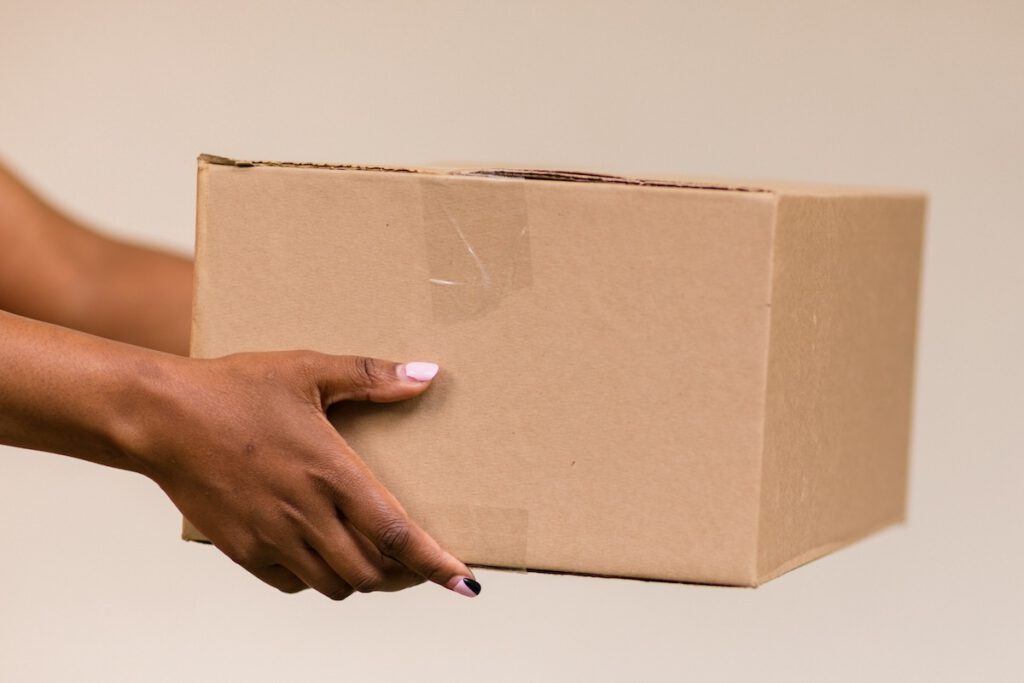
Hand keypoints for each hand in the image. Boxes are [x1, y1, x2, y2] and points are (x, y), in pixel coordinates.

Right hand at [130, 351, 480, 599]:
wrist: (160, 416)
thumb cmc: (234, 388)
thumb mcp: (307, 369)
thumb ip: (370, 376)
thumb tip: (426, 374)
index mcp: (330, 472)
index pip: (397, 534)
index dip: (435, 563)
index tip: (465, 582)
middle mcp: (305, 514)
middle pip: (372, 572)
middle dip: (403, 574)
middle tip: (416, 559)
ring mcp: (271, 537)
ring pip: (335, 584)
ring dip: (361, 576)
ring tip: (371, 555)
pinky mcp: (242, 550)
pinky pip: (293, 582)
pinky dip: (317, 575)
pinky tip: (320, 549)